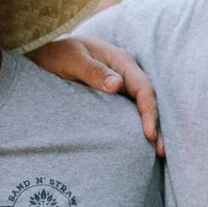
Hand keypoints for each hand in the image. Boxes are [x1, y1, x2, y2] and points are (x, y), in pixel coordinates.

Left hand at [27, 36, 161, 154]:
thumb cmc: (58, 54)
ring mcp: (122, 83)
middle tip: (160, 151)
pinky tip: (139, 143)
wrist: (46, 53)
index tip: (149, 134)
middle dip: (156, 125)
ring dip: (150, 128)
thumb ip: (93, 71)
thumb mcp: (72, 59)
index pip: (142, 88)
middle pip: (147, 99)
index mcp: (121, 60)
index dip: (149, 111)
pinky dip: (136, 125)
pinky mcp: (114, 95)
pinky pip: (129, 110)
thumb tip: (117, 86)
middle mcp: (126, 72)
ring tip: (156, 153)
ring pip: (140, 107)